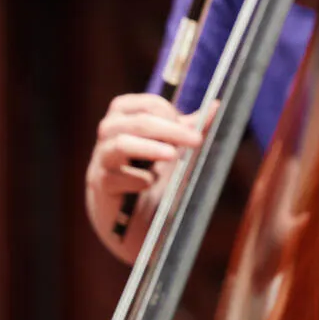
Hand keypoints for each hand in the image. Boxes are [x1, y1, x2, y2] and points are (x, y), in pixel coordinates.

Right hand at [85, 94, 212, 208]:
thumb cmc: (153, 172)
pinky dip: (136, 179)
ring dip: (150, 149)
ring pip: (121, 145)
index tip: (189, 128)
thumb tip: (216, 106)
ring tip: (173, 155)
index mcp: (125, 115)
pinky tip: (150, 184)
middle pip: (138, 122)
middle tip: (196, 140)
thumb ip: (191, 127)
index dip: (170, 113)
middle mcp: (109, 132)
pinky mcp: (101, 184)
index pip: (148, 104)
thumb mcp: (173, 146)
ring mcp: (102, 158)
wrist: (131, 215)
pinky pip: (115, 178)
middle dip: (170, 130)